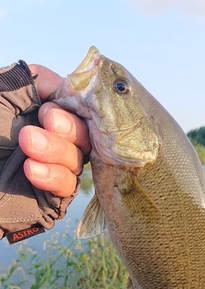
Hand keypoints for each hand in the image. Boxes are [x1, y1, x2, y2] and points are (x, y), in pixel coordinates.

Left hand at [18, 65, 90, 197]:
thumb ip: (28, 82)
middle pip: (83, 133)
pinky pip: (67, 185)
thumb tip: (62, 83)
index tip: (53, 103)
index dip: (74, 104)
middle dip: (68, 126)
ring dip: (57, 150)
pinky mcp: (51, 195)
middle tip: (46, 119)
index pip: (74, 106)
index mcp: (39, 112)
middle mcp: (52, 139)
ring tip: (27, 144)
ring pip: (76, 159)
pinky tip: (31, 170)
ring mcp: (53, 167)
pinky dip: (53, 176)